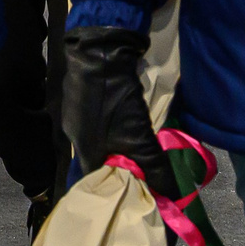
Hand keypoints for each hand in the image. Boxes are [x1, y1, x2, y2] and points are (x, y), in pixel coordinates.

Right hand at [60, 25, 178, 198]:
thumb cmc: (116, 100)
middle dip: (118, 167)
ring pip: (97, 140)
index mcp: (83, 149)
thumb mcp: (139, 137)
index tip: (134, 192)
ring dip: (115, 145)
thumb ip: (153, 166)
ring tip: (135, 147)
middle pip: (96, 161)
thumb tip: (171, 193)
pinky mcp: (80, 96)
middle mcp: (74, 135)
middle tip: (140, 169)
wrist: (101, 51)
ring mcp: (75, 113)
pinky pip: (95, 121)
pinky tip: (124, 121)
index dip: (115, 188)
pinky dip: (110, 126)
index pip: (96, 181)